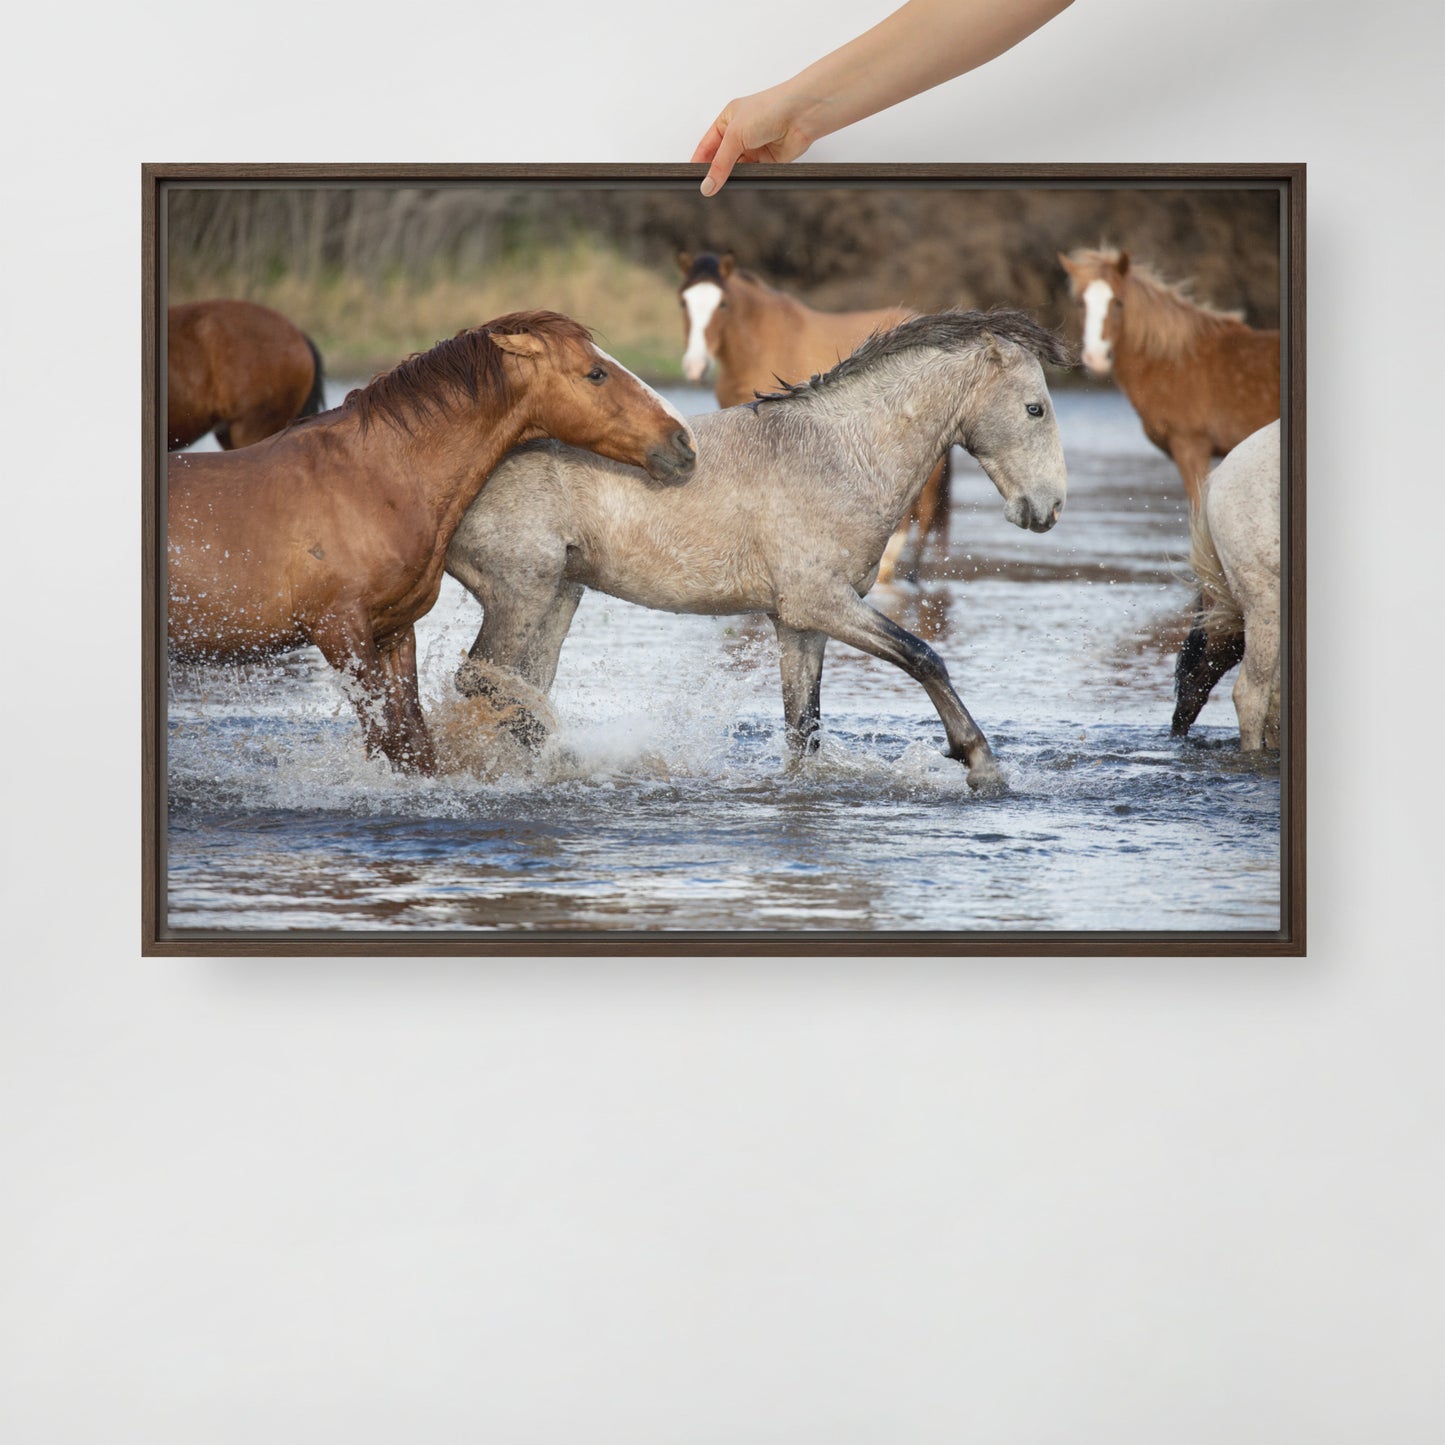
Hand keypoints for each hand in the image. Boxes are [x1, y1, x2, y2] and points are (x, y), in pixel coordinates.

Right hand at [691, 87, 816, 196]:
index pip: (706, 145)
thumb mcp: (734, 135)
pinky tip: (741, 185)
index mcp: (727, 120)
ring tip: (723, 188)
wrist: (800, 115)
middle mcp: (739, 134)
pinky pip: (751, 176)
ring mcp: (753, 148)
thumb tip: (707, 185)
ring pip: (736, 170)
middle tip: (706, 189)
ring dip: (731, 178)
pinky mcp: (766, 161)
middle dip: (714, 173)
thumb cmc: (769, 109)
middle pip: (720, 160)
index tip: (692, 179)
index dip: (698, 162)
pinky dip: (746, 181)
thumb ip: (720, 163)